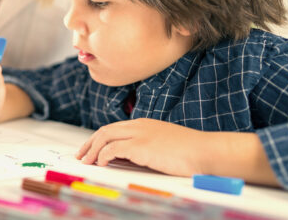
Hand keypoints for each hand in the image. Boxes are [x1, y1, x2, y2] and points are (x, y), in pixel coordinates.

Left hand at [76, 119, 206, 176]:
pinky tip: (100, 163)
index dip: (99, 138)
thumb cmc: (192, 152)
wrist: (207, 152)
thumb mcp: (164, 145)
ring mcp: (139, 134)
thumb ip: (146, 147)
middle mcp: (139, 126)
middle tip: (81, 155)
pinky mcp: (141, 146)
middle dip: (89, 143)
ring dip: (92, 150)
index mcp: (144, 124)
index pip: (114, 129)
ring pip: (105, 137)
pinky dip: (102, 155)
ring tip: (86, 161)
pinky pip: (112, 149)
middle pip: (105, 130)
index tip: (90, 149)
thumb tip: (129, 158)